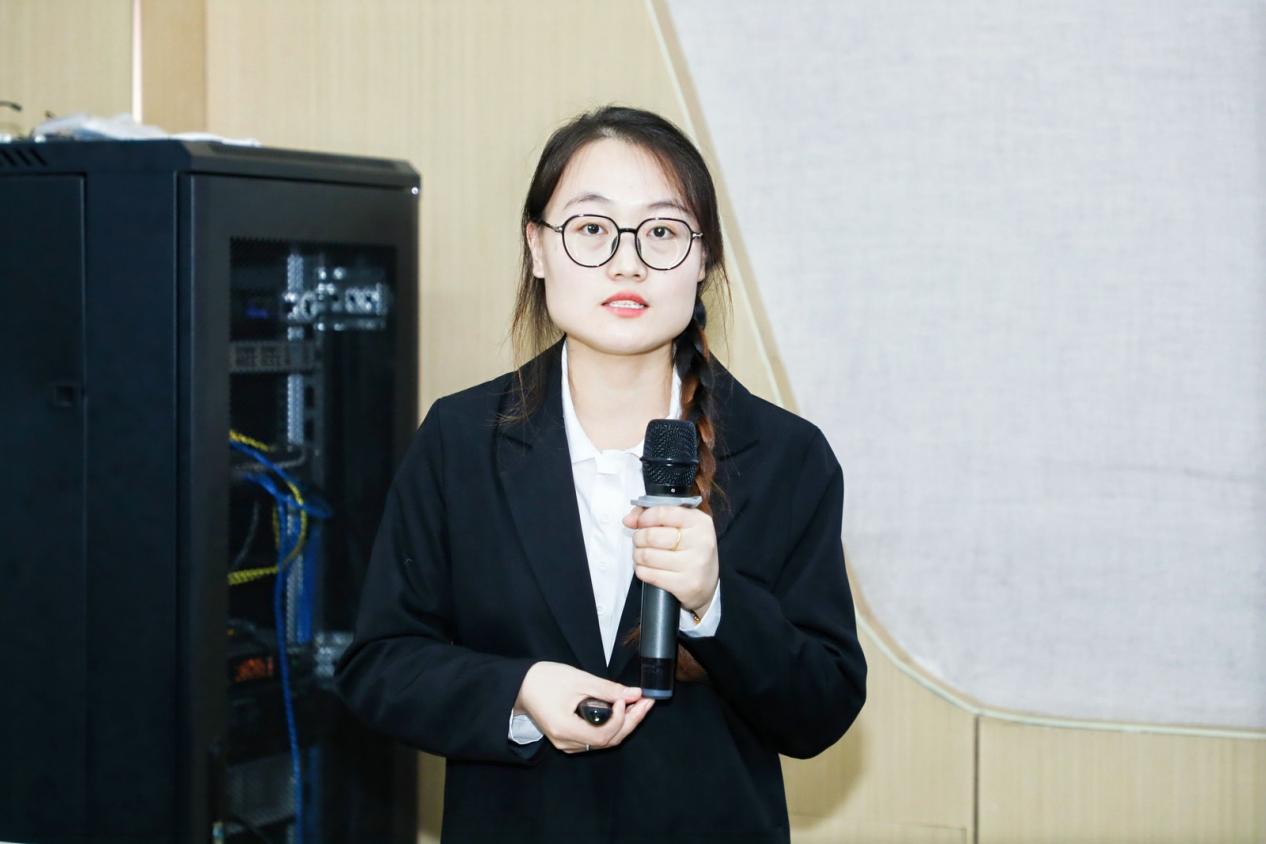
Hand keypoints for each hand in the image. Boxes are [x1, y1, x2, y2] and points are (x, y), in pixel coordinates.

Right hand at [513, 662, 653, 753]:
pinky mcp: (568, 738)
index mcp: (565, 729)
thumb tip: (635, 694)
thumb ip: (607, 689)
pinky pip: (595, 738)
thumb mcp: (578, 680)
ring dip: (623, 724)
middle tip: (646, 702)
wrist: (521, 685)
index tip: (627, 698)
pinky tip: (620, 710)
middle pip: (607, 741)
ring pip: (603, 742)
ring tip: (637, 704)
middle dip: (631, 721)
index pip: (604, 735)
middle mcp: (566, 742)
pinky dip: (611, 726)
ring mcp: (566, 743)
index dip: (621, 718)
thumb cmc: (545, 679)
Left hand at [623, 504, 718, 616]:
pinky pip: (649, 574)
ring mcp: (694, 564)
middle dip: (638, 538)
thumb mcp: (681, 526)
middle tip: (640, 542)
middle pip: (651, 536)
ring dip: (638, 556)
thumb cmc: (691, 550)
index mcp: (699, 522)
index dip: (644, 517)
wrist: (708, 584)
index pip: (663, 513)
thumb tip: (629, 519)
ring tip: (643, 555)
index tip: (639, 523)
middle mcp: (700, 541)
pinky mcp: (685, 584)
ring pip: (647, 556)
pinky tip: (648, 569)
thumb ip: (654, 515)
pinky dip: (641, 570)